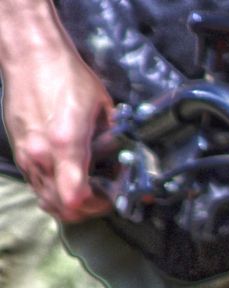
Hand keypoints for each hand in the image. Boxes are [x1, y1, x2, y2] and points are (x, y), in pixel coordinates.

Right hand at [1, 39, 112, 221]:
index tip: (115, 195)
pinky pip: (37, 186)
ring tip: (90, 187)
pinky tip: (71, 177)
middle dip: (90, 209)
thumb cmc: (68, 77)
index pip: (77, 198)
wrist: (29, 56)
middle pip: (63, 208)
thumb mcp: (103, 109)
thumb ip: (115, 142)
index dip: (101, 205)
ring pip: (48, 201)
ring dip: (72, 204)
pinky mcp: (19, 152)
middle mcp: (41, 155)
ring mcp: (26, 155)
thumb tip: (128, 164)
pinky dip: (56, 192)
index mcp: (65, 143)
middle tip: (106, 194)